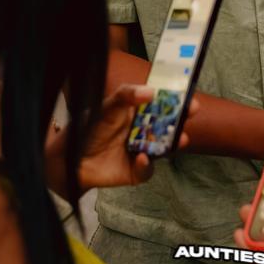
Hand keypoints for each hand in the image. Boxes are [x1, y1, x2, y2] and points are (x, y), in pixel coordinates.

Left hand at [76, 87, 198, 192]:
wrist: (70, 157)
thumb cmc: (89, 127)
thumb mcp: (107, 105)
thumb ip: (126, 95)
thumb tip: (151, 91)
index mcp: (139, 112)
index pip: (163, 104)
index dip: (177, 99)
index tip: (188, 94)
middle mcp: (144, 131)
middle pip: (169, 124)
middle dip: (183, 118)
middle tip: (192, 110)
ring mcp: (142, 151)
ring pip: (164, 147)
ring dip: (174, 143)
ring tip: (181, 138)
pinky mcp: (135, 171)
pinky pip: (147, 169)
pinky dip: (145, 164)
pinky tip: (141, 157)